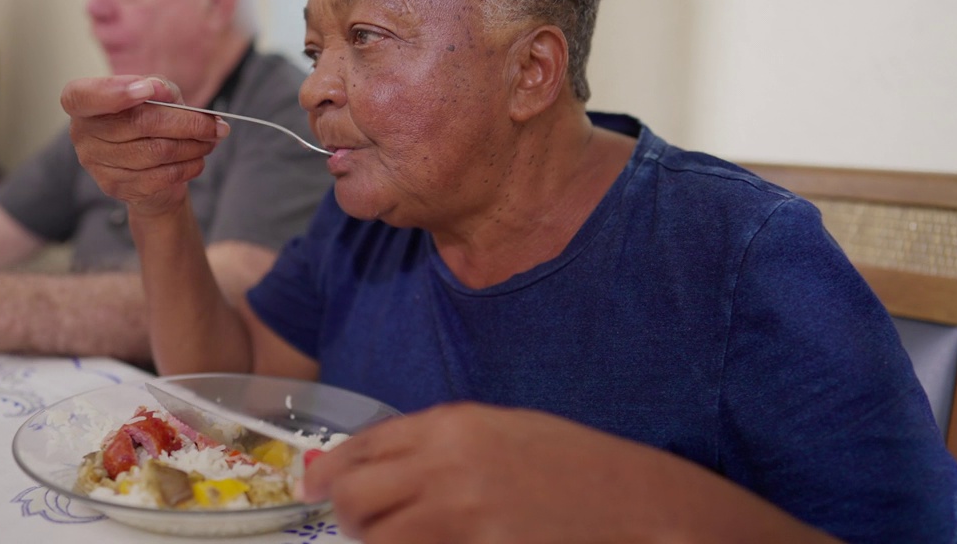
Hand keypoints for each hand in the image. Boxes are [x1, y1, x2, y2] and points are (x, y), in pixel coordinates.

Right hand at [61, 76, 229, 218]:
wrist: (150, 169)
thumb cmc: (149, 121)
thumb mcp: (155, 96)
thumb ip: (157, 87)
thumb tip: (158, 90)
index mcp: (82, 102)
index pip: (82, 96)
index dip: (114, 93)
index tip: (147, 90)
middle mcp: (82, 133)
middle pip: (139, 123)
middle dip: (186, 123)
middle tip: (217, 125)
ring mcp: (96, 163)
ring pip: (155, 152)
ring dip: (193, 146)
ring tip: (212, 141)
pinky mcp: (115, 186)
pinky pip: (159, 176)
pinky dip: (187, 166)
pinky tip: (198, 159)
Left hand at [303, 402, 840, 543]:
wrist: (639, 507)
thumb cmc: (577, 465)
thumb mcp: (506, 432)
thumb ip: (441, 445)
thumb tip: (381, 467)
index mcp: (454, 424)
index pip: (365, 446)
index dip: (332, 470)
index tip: (317, 484)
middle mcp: (446, 465)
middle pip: (356, 495)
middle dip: (349, 512)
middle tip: (361, 523)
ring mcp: (459, 517)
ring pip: (378, 537)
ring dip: (378, 541)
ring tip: (398, 539)